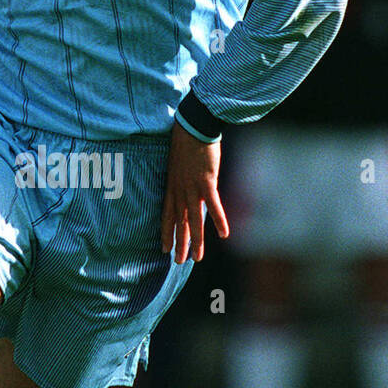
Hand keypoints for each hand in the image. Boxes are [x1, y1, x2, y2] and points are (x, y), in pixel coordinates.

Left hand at [160, 123, 228, 263]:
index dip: (166, 232)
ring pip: (194, 220)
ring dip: (196, 240)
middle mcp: (180, 190)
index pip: (166, 214)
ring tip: (196, 258)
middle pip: (179, 222)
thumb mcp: (177, 162)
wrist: (192, 125)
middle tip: (179, 262)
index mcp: (171, 186)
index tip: (164, 248)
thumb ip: (181, 176)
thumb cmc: (185, 139)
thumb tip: (186, 184)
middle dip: (179, 243)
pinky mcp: (206, 181)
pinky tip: (224, 234)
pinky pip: (213, 205)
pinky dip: (219, 219)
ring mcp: (192, 187)